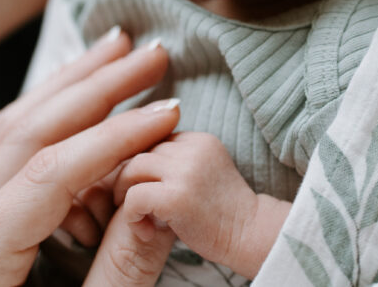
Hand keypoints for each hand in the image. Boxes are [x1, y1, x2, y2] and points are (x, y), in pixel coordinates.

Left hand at [0, 30, 178, 286]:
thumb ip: (123, 269)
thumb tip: (160, 197)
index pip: (49, 173)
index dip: (114, 137)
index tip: (170, 111)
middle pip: (27, 134)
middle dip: (95, 89)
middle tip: (151, 55)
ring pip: (13, 128)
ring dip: (71, 84)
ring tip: (119, 49)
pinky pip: (8, 146)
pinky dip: (51, 109)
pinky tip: (79, 84)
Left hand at [113, 132, 290, 277]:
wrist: (251, 238)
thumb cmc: (222, 212)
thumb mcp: (201, 173)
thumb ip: (176, 161)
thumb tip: (132, 162)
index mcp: (199, 139)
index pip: (154, 139)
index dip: (144, 167)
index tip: (146, 190)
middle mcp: (193, 147)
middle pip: (141, 151)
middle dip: (131, 179)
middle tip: (135, 206)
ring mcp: (185, 170)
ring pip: (133, 168)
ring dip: (126, 194)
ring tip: (138, 218)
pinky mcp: (176, 196)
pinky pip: (135, 197)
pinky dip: (131, 215)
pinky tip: (144, 231)